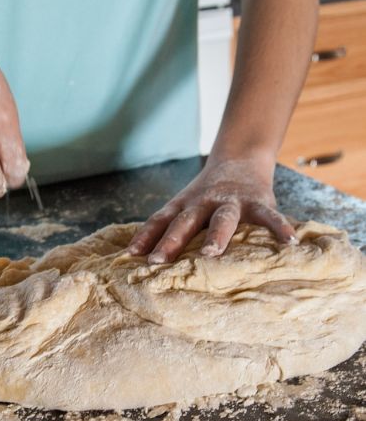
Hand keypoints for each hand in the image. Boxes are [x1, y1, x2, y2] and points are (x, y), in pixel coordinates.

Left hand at [128, 156, 297, 262]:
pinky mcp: (258, 202)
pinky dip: (279, 228)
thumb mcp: (186, 207)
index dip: (145, 236)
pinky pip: (269, 217)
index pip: (161, 220)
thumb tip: (137, 258)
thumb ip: (169, 229)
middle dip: (172, 240)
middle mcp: (204, 203)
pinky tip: (288, 242)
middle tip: (158, 260)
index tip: (131, 255)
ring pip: (222, 219)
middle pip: (185, 222)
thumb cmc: (206, 196)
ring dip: (216, 236)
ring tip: (210, 253)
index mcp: (184, 205)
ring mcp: (231, 202)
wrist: (240, 159)